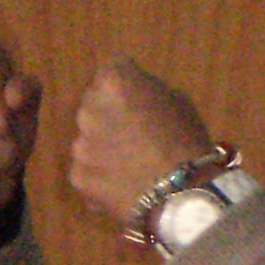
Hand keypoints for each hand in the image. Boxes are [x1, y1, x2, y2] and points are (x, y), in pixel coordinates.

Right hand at [0, 39, 41, 221]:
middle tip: (1, 117)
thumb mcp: (19, 97)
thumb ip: (24, 85)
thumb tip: (12, 95)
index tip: (1, 88)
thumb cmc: (0, 125)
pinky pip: (2, 153)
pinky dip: (8, 158)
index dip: (8, 69)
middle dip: (7, 99)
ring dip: (10, 132)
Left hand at [69, 56, 213, 220]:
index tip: (140, 98)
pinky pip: (88, 169)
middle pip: (94, 103)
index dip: (128, 83)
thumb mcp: (178, 101)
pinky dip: (101, 175)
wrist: (181, 195)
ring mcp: (79, 145)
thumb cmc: (187, 141)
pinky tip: (124, 184)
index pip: (112, 69)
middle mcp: (88, 108)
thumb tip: (135, 94)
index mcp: (114, 82)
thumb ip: (147, 90)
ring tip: (131, 164)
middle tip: (135, 132)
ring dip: (104, 145)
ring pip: (89, 138)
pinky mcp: (77, 177)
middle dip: (110, 113)